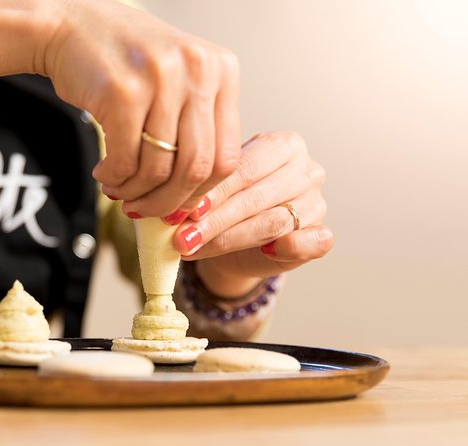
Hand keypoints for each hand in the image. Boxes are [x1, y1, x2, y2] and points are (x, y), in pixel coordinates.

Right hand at [44, 0, 240, 216]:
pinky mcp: (123, 93)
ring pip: (160, 169)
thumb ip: (193, 127)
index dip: (201, 192)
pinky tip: (105, 174)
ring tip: (120, 191)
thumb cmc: (124, 61)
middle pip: (196, 168)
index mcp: (220, 71)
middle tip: (146, 210)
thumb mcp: (176, 81)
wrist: (70, 26)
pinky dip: (115, 179)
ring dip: (136, 192)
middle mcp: (197, 71)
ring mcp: (161, 80)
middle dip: (168, 201)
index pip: (226, 156)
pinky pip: (126, 160)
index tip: (179, 205)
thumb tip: (194, 196)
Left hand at [173, 131, 333, 296]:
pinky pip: (313, 242)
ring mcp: (318, 202)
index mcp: (283, 145)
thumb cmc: (230, 204)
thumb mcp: (219, 189)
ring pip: (274, 222)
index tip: (180, 212)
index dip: (211, 193)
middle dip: (215, 221)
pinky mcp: (323, 234)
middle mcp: (307, 169)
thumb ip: (208, 192)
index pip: (244, 168)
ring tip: (196, 248)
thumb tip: (178, 211)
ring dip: (231, 239)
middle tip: (182, 238)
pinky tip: (266, 252)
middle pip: (257, 197)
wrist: (241, 241)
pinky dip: (289, 247)